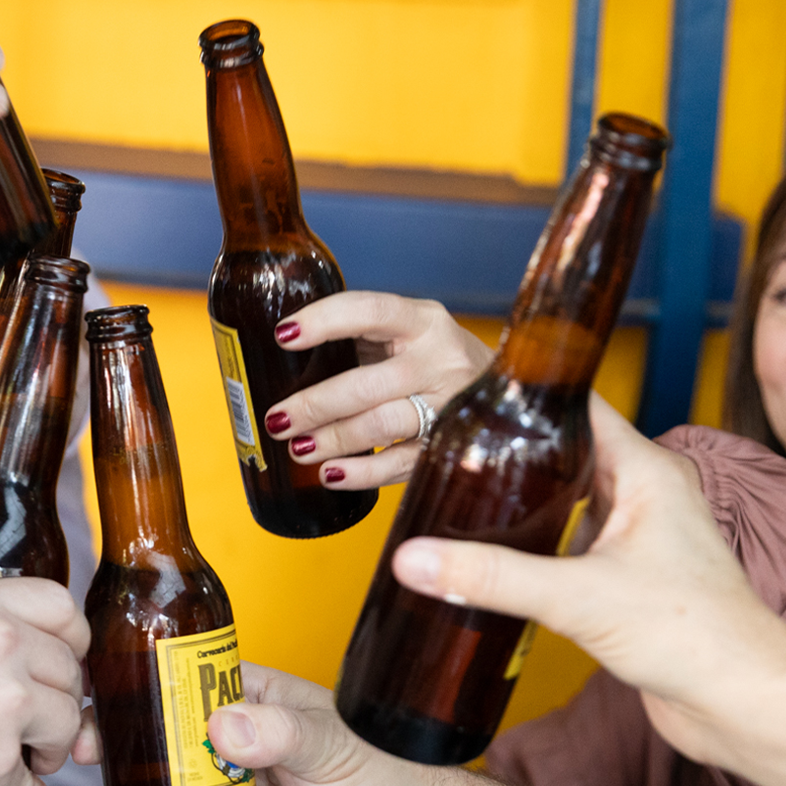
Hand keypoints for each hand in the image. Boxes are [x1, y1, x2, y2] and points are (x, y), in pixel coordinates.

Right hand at [0, 577, 95, 785]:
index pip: (60, 605)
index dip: (70, 636)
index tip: (65, 656)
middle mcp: (2, 646)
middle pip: (70, 668)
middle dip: (61, 696)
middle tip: (42, 716)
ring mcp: (6, 704)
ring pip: (64, 724)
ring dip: (52, 746)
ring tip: (30, 758)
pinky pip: (34, 782)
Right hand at [78, 665, 443, 785]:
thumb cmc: (379, 768)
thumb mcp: (329, 742)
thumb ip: (281, 732)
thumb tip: (227, 727)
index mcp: (246, 702)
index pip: (175, 687)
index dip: (129, 694)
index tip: (98, 707)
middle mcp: (227, 748)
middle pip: (153, 746)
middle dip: (111, 758)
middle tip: (84, 767)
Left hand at [260, 293, 494, 488]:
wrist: (507, 389)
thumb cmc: (434, 358)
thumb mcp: (407, 333)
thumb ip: (361, 337)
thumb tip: (287, 357)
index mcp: (422, 321)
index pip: (370, 311)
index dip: (325, 321)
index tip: (284, 335)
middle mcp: (440, 359)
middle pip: (367, 384)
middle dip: (315, 404)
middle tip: (278, 419)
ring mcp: (448, 404)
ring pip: (381, 425)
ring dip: (333, 439)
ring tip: (298, 448)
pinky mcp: (449, 443)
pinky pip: (401, 463)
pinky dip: (362, 473)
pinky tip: (330, 474)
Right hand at [386, 398, 785, 767]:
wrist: (741, 701)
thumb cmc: (695, 636)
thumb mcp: (577, 597)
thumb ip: (490, 576)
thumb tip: (415, 558)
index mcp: (648, 471)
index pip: (580, 405)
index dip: (529, 393)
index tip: (473, 391)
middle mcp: (648, 494)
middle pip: (569, 450)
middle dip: (514, 449)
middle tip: (452, 450)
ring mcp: (642, 536)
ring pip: (571, 499)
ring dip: (526, 499)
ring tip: (464, 496)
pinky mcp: (632, 577)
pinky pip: (575, 543)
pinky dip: (539, 543)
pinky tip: (501, 557)